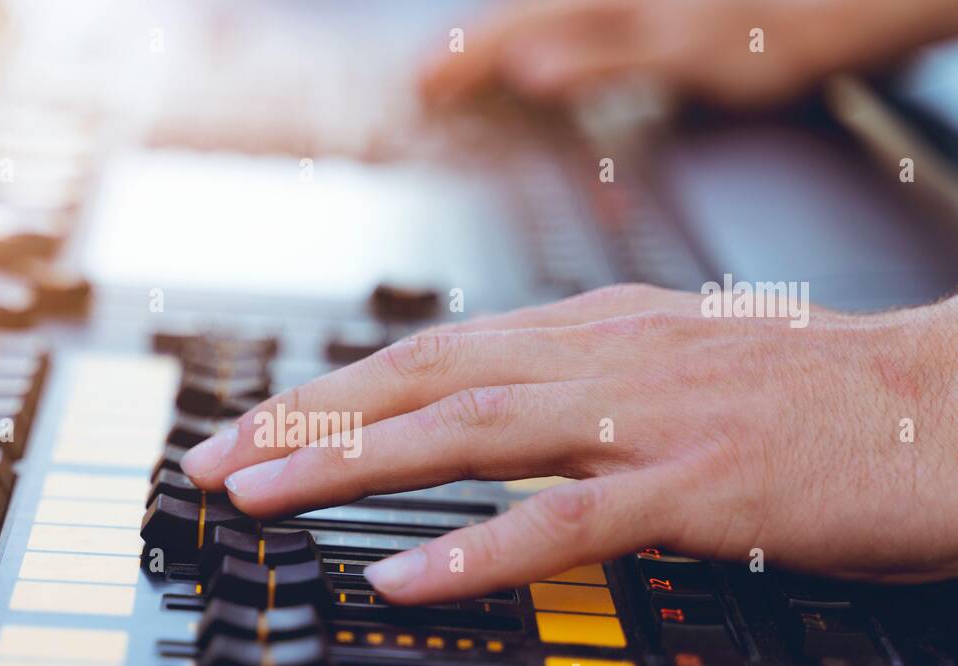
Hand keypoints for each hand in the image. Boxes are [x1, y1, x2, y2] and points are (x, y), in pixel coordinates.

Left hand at [181, 284, 957, 604]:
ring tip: (261, 499)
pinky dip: (475, 546)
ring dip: (352, 466)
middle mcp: (600, 358)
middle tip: (211, 463)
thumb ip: (570, 380)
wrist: (939, 406)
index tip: (249, 427)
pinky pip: (564, 521)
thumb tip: (480, 407)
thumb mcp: (666, 363)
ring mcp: (644, 418)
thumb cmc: (807, 395)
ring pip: (467, 433)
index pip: (427, 353)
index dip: (327, 390)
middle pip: (419, 380)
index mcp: (590, 331)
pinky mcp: (695, 486)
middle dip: (301, 421)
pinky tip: (402, 574)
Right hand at [420, 0, 957, 108]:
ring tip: (467, 84)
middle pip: (518, 20)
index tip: (422, 78)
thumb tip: (526, 72)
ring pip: (543, 26)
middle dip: (470, 54)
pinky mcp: (632, 23)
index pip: (512, 23)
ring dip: (504, 59)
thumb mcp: (676, 52)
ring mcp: (618, 8)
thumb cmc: (756, 34)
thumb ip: (597, 61)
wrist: (816, 16)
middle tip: (428, 82)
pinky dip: (547, 63)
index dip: (462, 53)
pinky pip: (574, 37)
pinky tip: (538, 79)